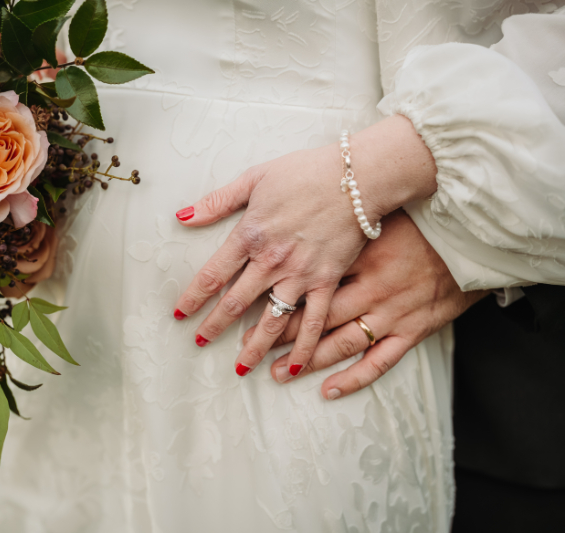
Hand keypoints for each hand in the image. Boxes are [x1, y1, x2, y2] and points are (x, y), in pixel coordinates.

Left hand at [174, 116, 438, 377]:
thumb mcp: (255, 178)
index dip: (193, 297)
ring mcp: (300, 275)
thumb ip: (217, 201)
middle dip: (214, 325)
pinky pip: (312, 321)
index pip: (212, 274)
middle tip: (200, 342)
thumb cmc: (306, 172)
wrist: (357, 175)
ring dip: (254, 346)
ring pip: (270, 319)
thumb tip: (182, 215)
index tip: (180, 314)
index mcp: (249, 235)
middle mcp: (271, 261)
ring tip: (240, 368)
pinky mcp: (328, 281)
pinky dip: (302, 347)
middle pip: (235, 302)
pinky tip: (292, 368)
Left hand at [242, 210, 488, 398]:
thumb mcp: (371, 212)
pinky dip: (353, 379)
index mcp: (356, 254)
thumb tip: (287, 225)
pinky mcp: (413, 330)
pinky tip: (327, 390)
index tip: (237, 306)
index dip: (268, 294)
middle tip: (245, 348)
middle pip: (313, 315)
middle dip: (275, 334)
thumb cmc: (418, 218)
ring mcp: (392, 312)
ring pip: (340, 343)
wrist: (472, 235)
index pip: (303, 279)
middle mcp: (370, 286)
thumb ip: (334, 223)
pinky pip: (379, 361)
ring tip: (273, 372)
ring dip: (305, 360)